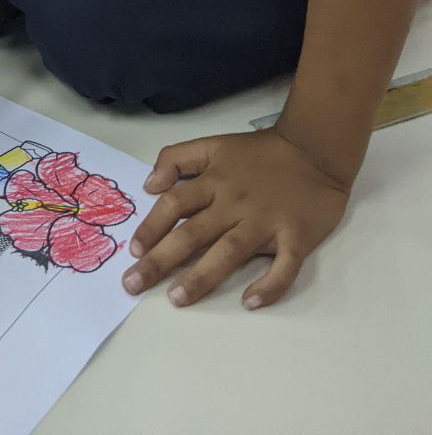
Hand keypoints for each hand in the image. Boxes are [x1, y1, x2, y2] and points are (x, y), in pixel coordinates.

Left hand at [122, 128, 350, 309]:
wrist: (314, 148)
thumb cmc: (259, 152)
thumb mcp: (213, 144)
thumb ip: (177, 158)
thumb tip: (149, 185)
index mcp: (214, 182)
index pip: (174, 204)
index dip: (152, 227)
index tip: (133, 250)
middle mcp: (234, 204)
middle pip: (193, 233)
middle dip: (161, 260)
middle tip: (133, 284)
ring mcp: (265, 222)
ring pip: (229, 252)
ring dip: (202, 277)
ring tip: (177, 299)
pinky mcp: (297, 237)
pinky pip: (284, 266)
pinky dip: (270, 285)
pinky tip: (251, 302)